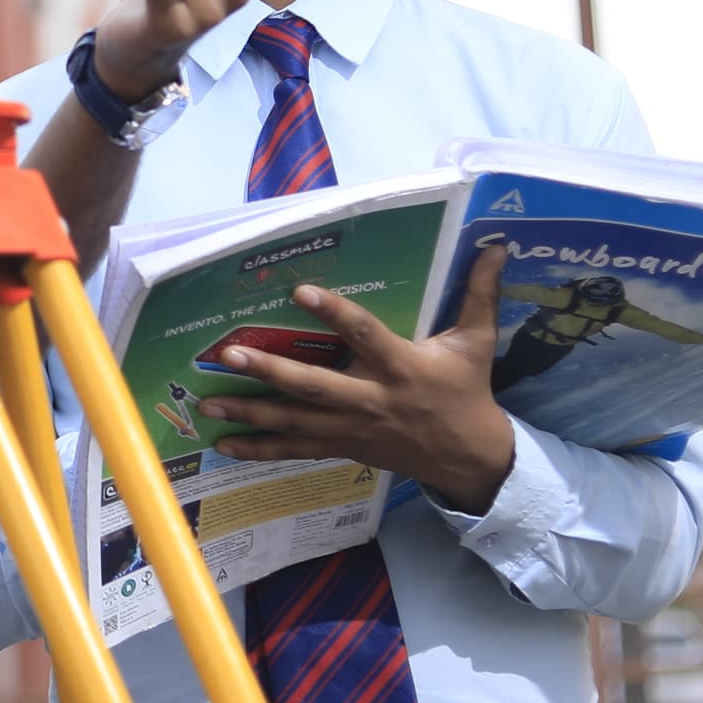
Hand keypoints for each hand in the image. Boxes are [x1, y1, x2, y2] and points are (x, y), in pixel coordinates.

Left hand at [195, 243, 518, 513]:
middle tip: (229, 354)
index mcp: (403, 368)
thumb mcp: (477, 341)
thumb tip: (497, 245)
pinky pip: (295, 449)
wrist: (470, 458)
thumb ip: (481, 292)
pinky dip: (258, 449)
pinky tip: (222, 443)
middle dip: (270, 371)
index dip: (334, 313)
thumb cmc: (468, 391)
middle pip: (314, 386)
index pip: (365, 335)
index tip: (299, 290)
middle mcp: (372, 399)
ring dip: (249, 411)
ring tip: (205, 400)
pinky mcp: (343, 448)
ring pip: (295, 421)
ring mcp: (353, 428)